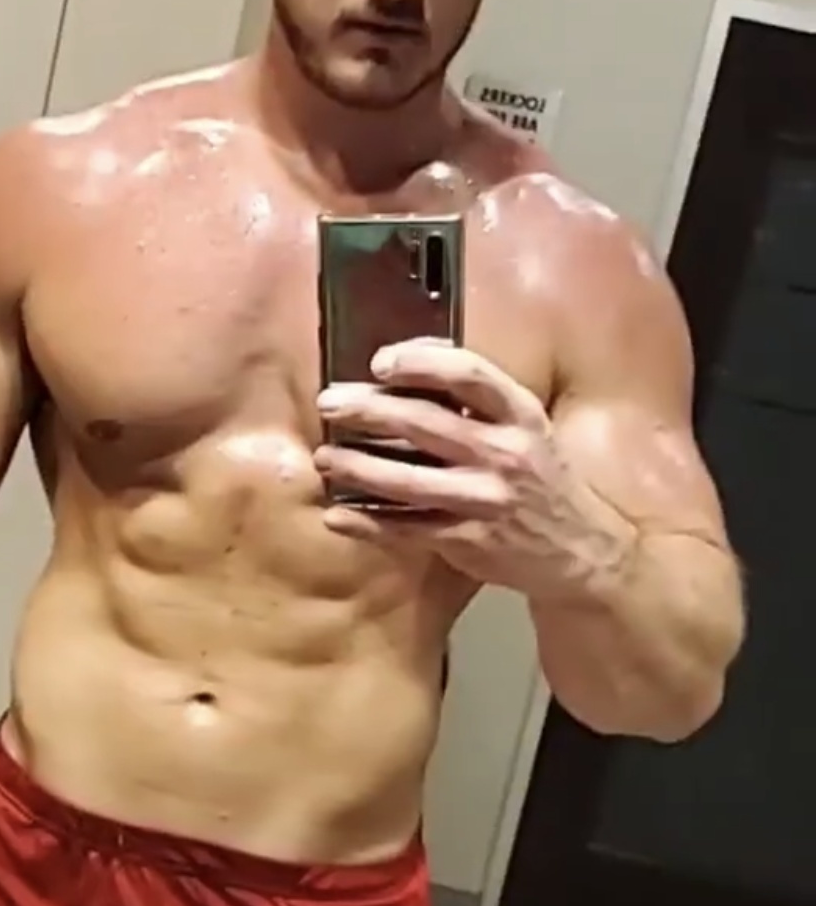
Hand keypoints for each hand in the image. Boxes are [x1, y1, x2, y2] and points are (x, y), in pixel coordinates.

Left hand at [315, 339, 634, 597]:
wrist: (581, 549)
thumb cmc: (542, 478)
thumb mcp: (526, 428)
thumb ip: (478, 396)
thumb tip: (416, 355)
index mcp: (520, 415)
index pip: (469, 374)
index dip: (420, 363)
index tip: (380, 362)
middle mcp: (505, 454)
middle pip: (425, 423)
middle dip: (368, 410)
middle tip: (330, 403)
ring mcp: (486, 500)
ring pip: (408, 481)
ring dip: (357, 467)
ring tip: (325, 457)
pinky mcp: (469, 541)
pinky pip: (407, 530)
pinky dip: (368, 524)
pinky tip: (338, 516)